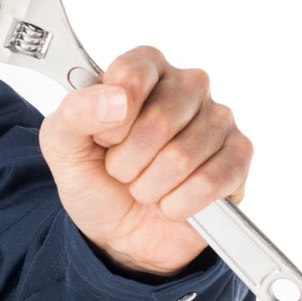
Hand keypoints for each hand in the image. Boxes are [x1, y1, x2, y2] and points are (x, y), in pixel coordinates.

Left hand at [38, 46, 251, 277]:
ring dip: (149, 187)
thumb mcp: (62, 146)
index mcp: (144, 68)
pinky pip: (210, 182)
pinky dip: (177, 204)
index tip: (103, 139)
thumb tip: (117, 101)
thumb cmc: (96, 178)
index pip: (132, 74)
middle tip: (122, 170)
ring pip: (181, 157)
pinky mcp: (239, 156)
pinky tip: (171, 201)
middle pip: (159, 121)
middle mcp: (187, 84)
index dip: (111, 118)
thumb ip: (74, 114)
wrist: (120, 232)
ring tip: (144, 186)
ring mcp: (219, 118)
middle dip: (127, 162)